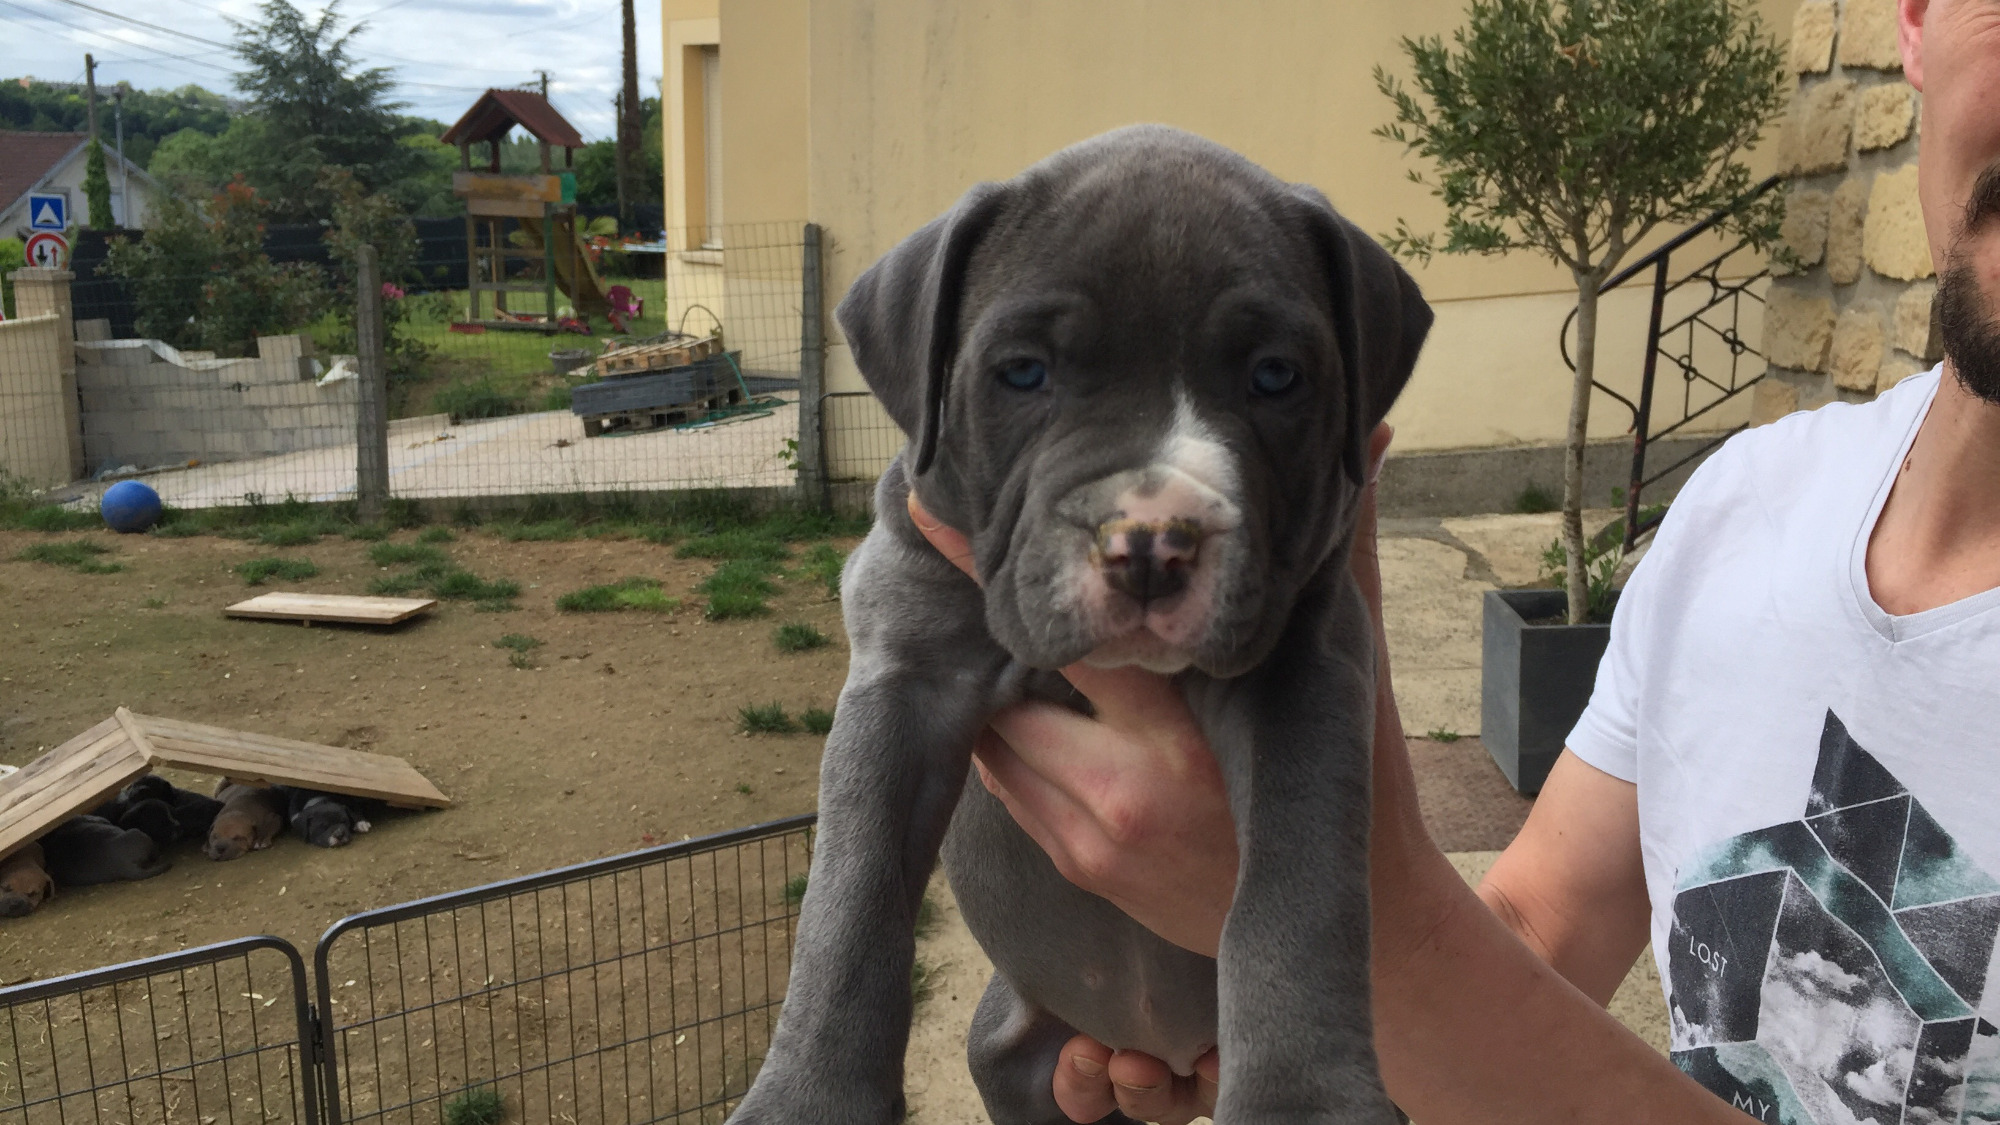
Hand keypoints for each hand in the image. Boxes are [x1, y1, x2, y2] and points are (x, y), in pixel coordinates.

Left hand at [908, 424, 1395, 1123]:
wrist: (1364, 929)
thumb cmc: (1356, 780)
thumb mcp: (1350, 666)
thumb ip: (1341, 558)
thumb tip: (1374, 444)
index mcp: (1183, 735)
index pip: (1066, 638)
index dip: (991, 575)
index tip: (931, 515)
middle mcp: (1124, 791)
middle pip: (1009, 693)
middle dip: (993, 639)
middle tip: (978, 572)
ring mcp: (1093, 840)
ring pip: (996, 745)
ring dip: (993, 692)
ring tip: (990, 636)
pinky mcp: (1082, 870)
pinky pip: (1010, 792)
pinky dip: (1009, 744)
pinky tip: (1022, 705)